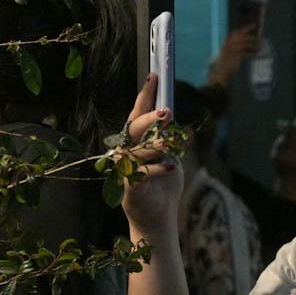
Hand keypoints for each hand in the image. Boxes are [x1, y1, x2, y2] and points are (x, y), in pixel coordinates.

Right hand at [118, 73, 182, 237]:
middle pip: (134, 128)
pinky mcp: (129, 187)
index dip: (145, 95)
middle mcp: (127, 152)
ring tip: (170, 144)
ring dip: (156, 145)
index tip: (154, 76)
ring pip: (137, 149)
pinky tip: (170, 167)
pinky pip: (141, 172)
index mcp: (136, 141)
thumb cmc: (164, 185)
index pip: (138, 113)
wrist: (159, 218)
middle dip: (149, 118)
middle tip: (166, 113)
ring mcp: (125, 169)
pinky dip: (157, 168)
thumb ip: (168, 137)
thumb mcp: (170, 156)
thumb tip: (170, 113)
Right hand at [205, 19, 260, 88]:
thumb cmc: (227, 63)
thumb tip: (250, 40)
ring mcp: (231, 50)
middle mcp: (228, 45)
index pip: (237, 32)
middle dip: (251, 35)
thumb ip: (237, 46)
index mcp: (227, 43)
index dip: (246, 28)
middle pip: (242, 36)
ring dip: (253, 44)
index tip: (254, 25)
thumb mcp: (230, 53)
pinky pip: (246, 53)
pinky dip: (252, 53)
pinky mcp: (235, 57)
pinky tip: (256, 55)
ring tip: (259, 47)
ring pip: (245, 44)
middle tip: (259, 36)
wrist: (221, 73)